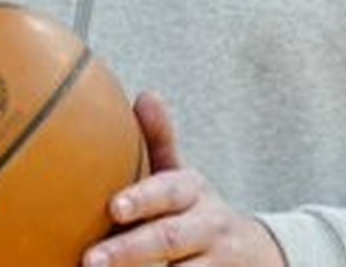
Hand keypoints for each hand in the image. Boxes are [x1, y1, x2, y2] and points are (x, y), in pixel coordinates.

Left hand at [82, 92, 283, 266]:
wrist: (255, 254)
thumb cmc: (196, 213)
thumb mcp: (183, 179)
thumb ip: (160, 142)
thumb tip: (145, 96)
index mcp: (194, 192)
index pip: (170, 191)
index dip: (143, 199)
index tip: (114, 208)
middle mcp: (208, 227)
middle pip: (170, 238)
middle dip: (130, 251)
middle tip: (91, 261)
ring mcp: (215, 264)